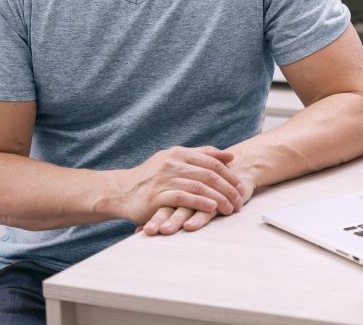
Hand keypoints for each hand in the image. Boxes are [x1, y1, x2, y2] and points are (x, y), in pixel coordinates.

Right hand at [106, 146, 246, 229]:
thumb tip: (230, 156)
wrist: (120, 191)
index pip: (212, 161)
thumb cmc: (151, 177)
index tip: (242, 186)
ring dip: (219, 198)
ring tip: (230, 208)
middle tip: (240, 200)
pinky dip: (200, 202)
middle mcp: (173, 163)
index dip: (230, 174)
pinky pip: (184, 197)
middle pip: (209, 174)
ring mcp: (165, 178)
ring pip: (200, 186)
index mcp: (179, 153)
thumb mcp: (174, 160)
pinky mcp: (158, 195)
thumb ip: (202, 155)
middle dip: (228, 188)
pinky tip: (212, 209)